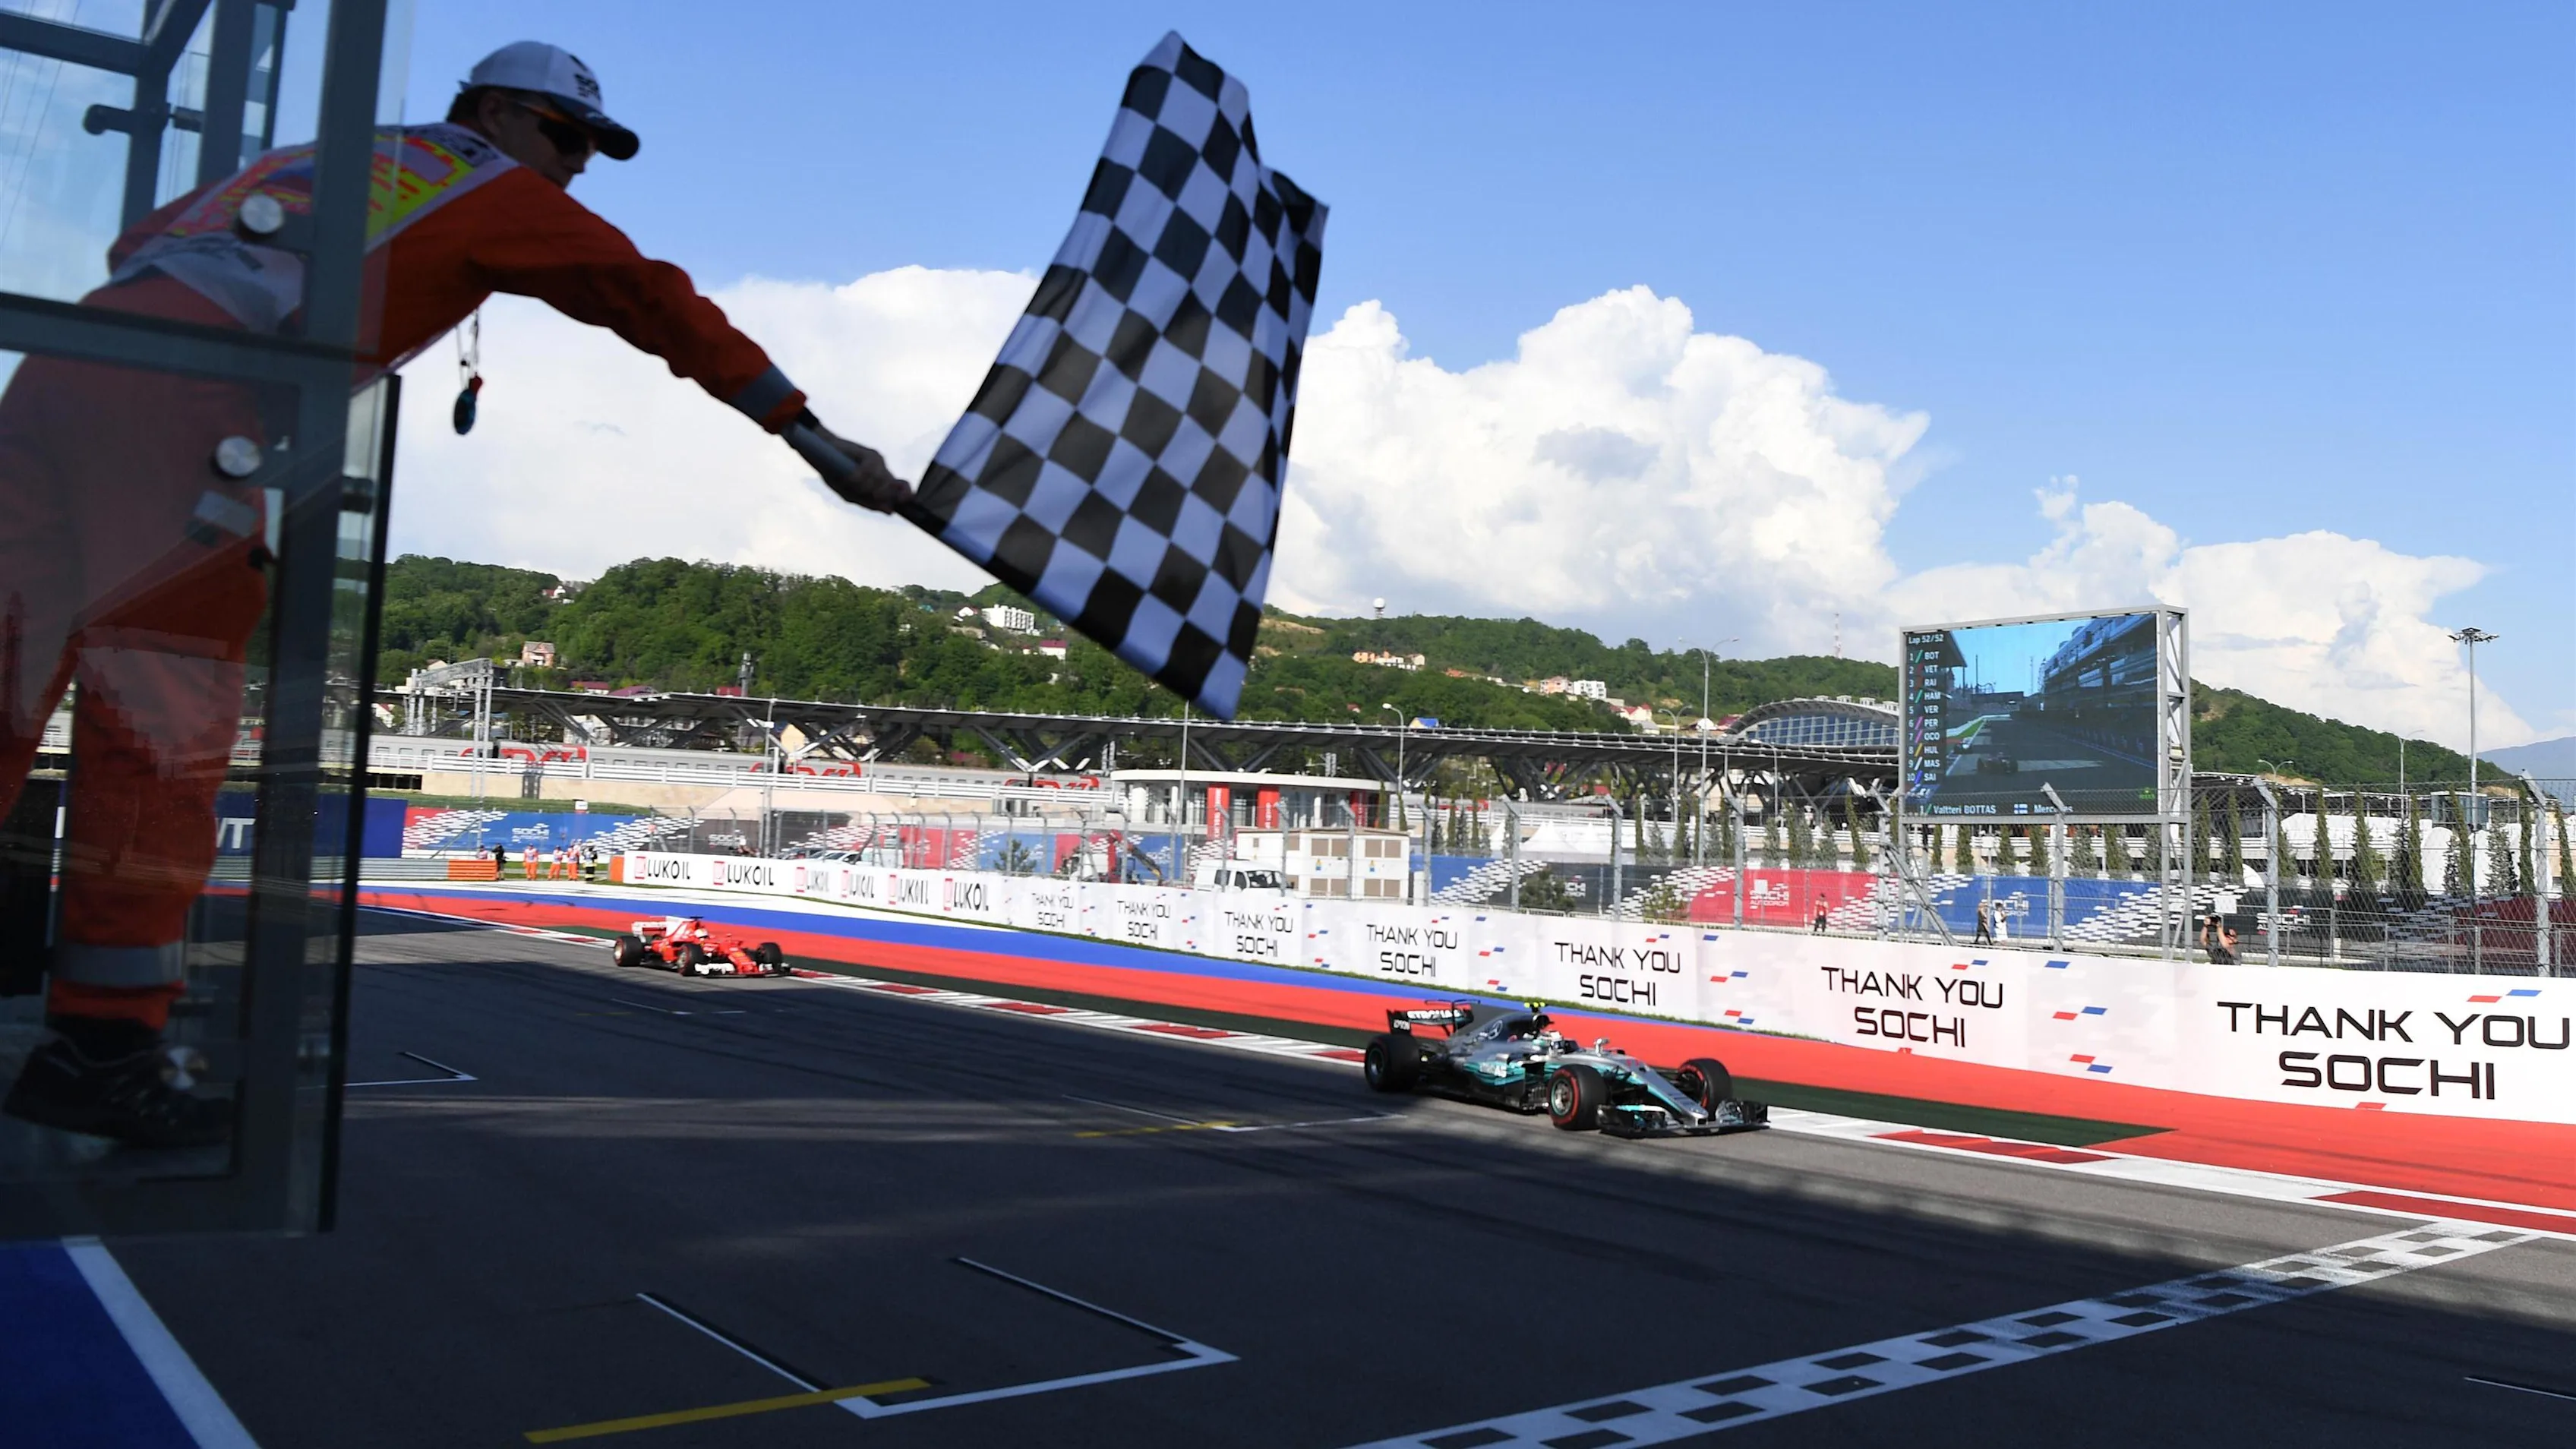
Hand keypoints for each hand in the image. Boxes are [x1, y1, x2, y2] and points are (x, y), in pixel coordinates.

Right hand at [784, 419, 913, 513]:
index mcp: (882, 484)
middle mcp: (883, 472)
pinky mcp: (870, 453)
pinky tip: (849, 478)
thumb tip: (891, 511)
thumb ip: (870, 504)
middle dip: (879, 495)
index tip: (901, 502)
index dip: (906, 495)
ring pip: (881, 479)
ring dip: (865, 486)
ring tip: (849, 484)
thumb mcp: (851, 495)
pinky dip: (860, 477)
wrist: (821, 456)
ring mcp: (878, 462)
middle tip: (861, 493)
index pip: (904, 488)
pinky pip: (870, 469)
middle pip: (892, 487)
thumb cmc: (837, 476)